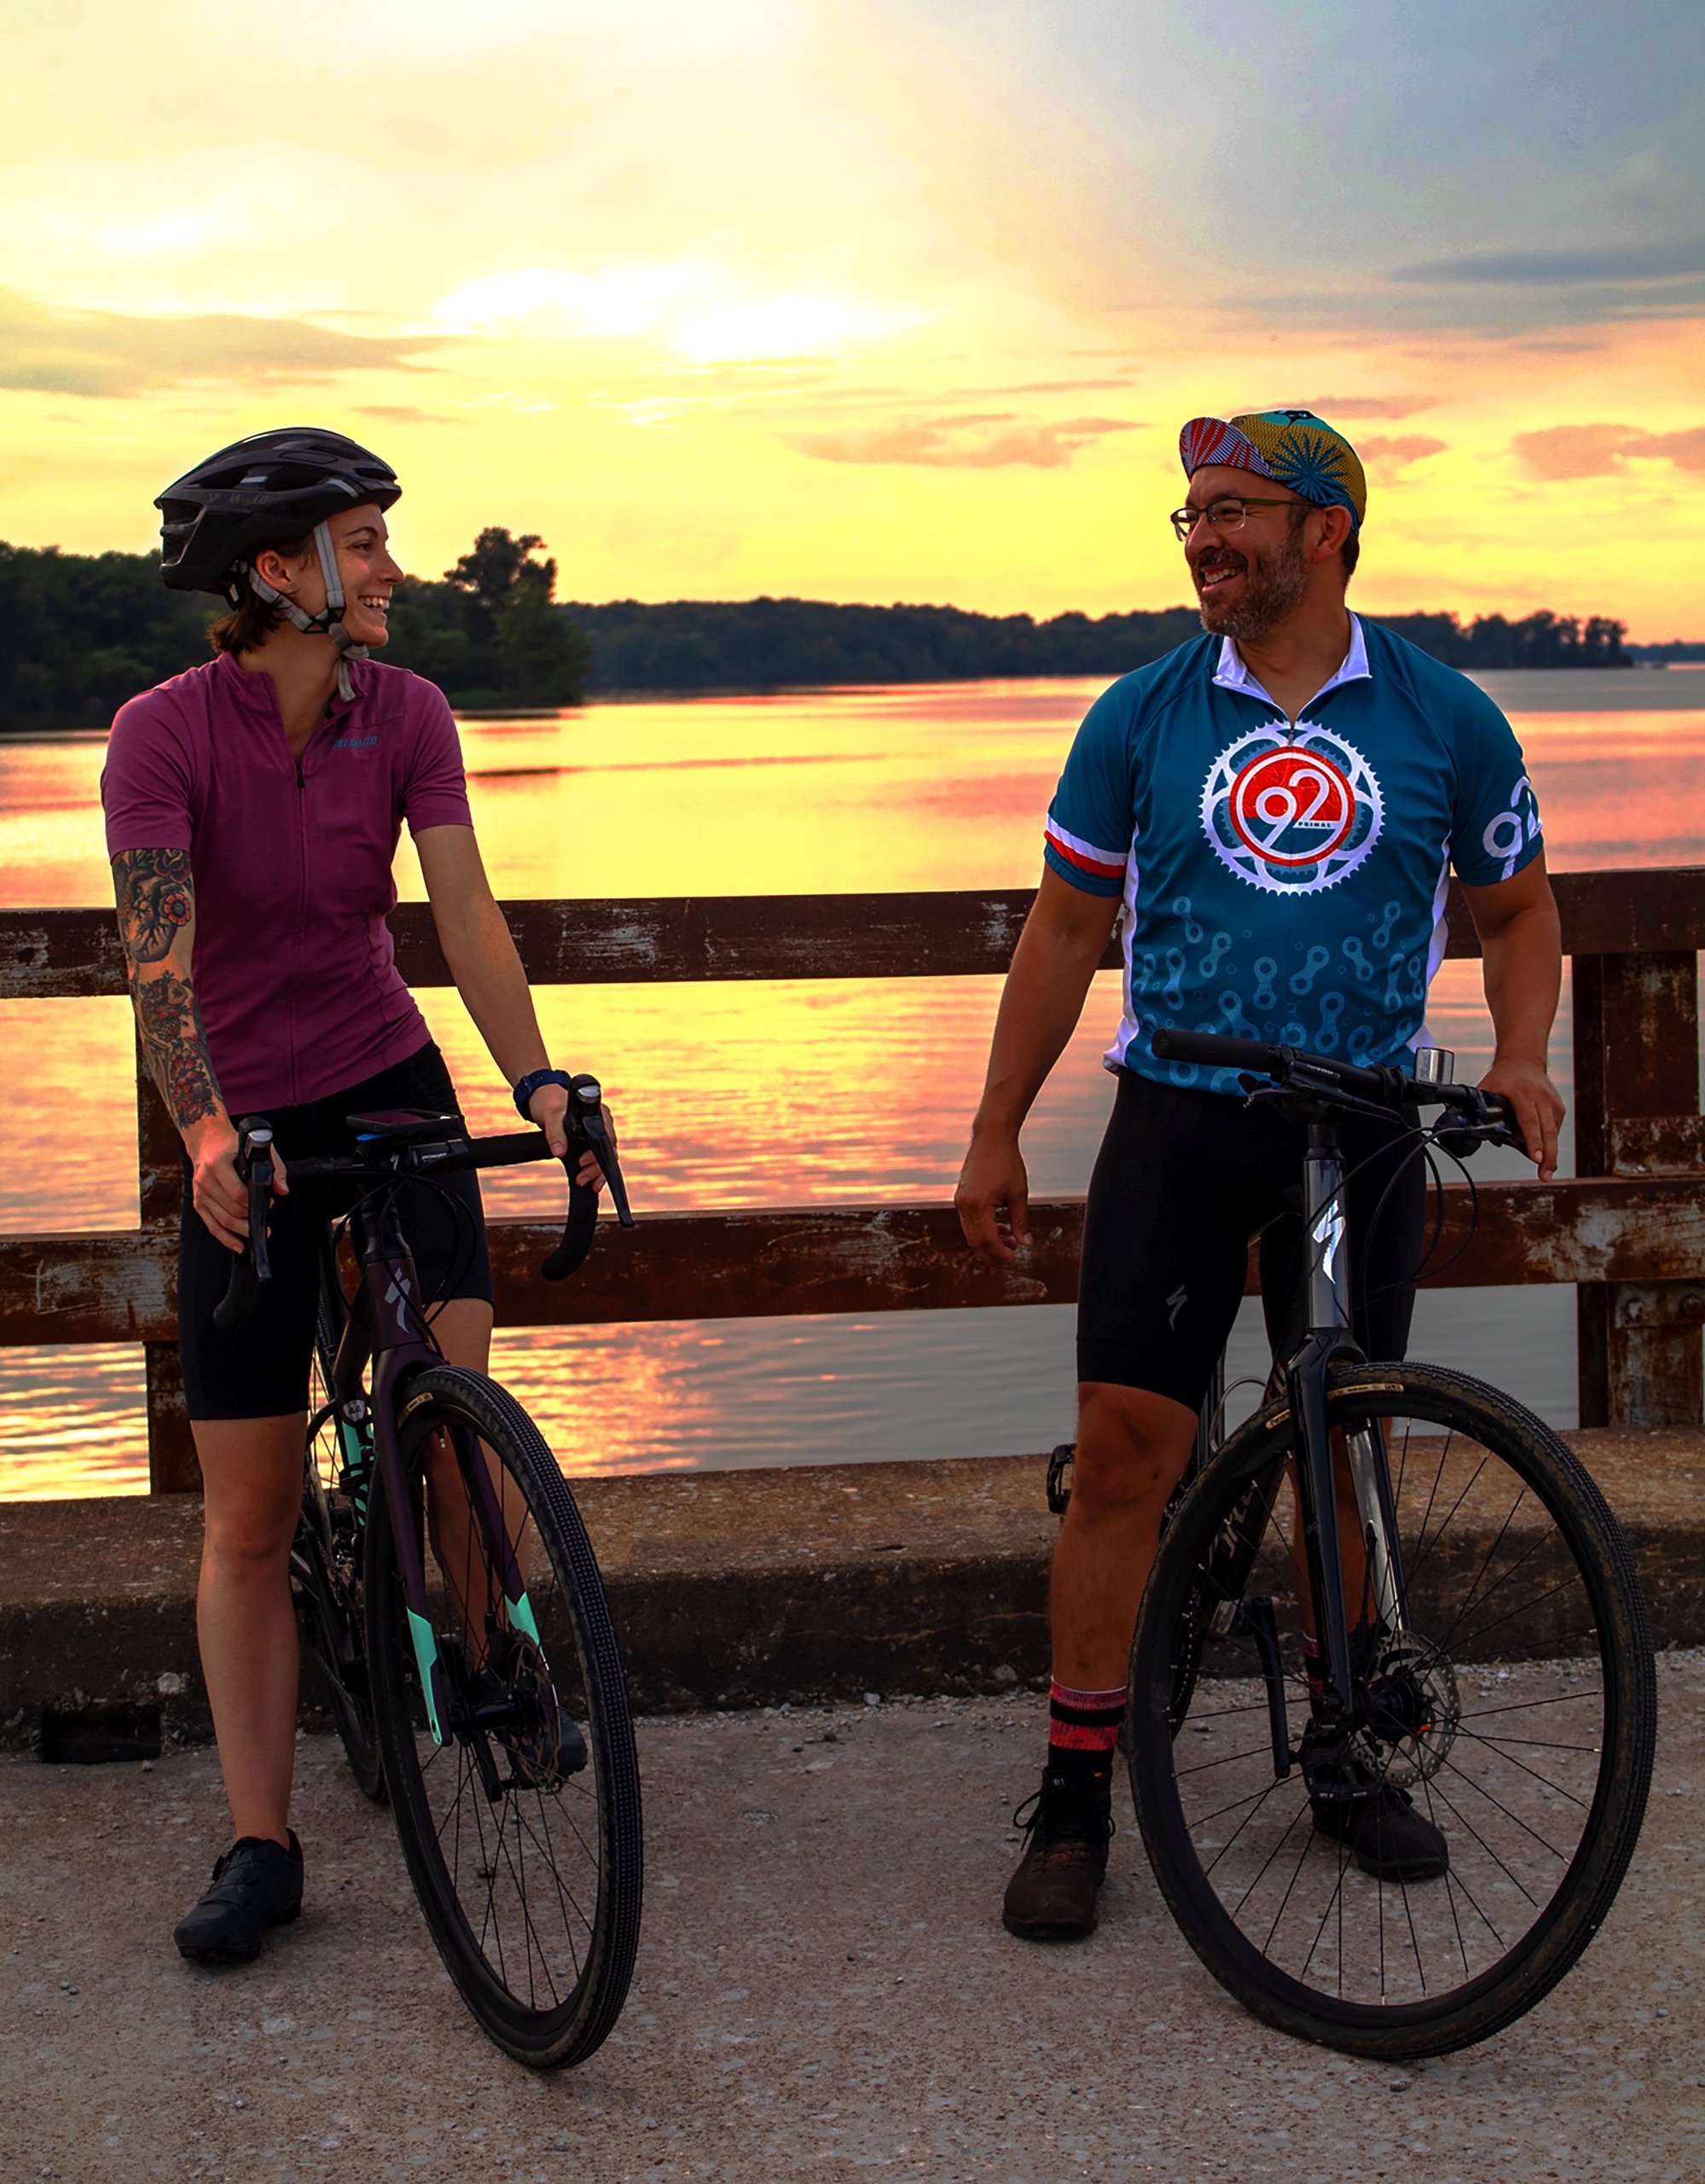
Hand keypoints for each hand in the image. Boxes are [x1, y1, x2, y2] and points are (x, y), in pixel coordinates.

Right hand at [184, 1119, 288, 1251]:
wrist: (207, 1140)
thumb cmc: (233, 1144)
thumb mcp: (258, 1149)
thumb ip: (275, 1168)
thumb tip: (282, 1189)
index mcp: (217, 1164)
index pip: (236, 1193)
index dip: (253, 1203)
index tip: (268, 1204)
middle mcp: (205, 1179)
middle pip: (230, 1210)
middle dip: (249, 1219)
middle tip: (265, 1220)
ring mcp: (200, 1192)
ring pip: (222, 1220)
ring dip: (240, 1230)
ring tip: (256, 1233)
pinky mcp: (199, 1201)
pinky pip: (211, 1224)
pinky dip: (224, 1238)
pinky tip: (237, 1244)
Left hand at [529, 1081, 609, 1191]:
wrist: (544, 1101)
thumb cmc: (550, 1103)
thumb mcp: (551, 1116)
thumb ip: (555, 1133)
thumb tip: (559, 1152)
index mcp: (599, 1113)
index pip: (606, 1137)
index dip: (597, 1153)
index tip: (581, 1161)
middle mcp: (602, 1124)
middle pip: (608, 1151)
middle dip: (596, 1168)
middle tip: (581, 1178)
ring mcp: (597, 1134)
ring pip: (604, 1158)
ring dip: (595, 1172)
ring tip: (582, 1181)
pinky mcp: (589, 1143)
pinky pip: (597, 1159)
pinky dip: (594, 1171)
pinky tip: (589, 1182)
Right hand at [955, 1125, 1030, 1263]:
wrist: (991, 1138)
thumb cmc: (1006, 1161)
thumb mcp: (1018, 1193)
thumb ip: (1021, 1221)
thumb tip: (1027, 1243)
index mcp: (978, 1204)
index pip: (988, 1240)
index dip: (1000, 1253)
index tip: (1014, 1258)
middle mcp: (964, 1205)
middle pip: (976, 1242)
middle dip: (993, 1254)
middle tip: (1011, 1257)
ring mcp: (960, 1201)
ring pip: (971, 1234)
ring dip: (989, 1243)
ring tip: (1010, 1241)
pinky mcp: (961, 1198)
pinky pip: (970, 1223)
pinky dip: (983, 1230)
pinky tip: (1001, 1228)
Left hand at [1479, 1057, 1563, 1183]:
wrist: (1523, 1059)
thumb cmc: (1504, 1076)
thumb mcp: (1486, 1089)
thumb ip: (1477, 1108)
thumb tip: (1464, 1126)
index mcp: (1522, 1093)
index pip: (1529, 1121)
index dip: (1532, 1141)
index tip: (1536, 1158)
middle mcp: (1540, 1097)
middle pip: (1548, 1131)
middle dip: (1548, 1156)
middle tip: (1545, 1175)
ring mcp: (1552, 1101)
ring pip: (1554, 1132)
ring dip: (1550, 1152)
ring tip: (1545, 1170)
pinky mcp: (1559, 1106)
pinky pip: (1555, 1128)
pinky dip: (1549, 1140)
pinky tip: (1543, 1149)